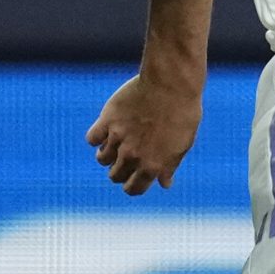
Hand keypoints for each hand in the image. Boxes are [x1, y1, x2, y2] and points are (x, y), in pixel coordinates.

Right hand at [88, 74, 202, 193]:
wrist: (171, 84)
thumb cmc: (182, 113)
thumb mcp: (183, 144)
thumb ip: (170, 166)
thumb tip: (164, 184)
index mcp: (152, 166)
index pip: (133, 189)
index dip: (132, 186)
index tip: (133, 179)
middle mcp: (132, 156)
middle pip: (115, 176)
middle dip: (120, 171)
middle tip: (126, 158)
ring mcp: (118, 138)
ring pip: (102, 159)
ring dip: (107, 155)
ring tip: (116, 143)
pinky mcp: (107, 120)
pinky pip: (92, 139)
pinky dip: (96, 137)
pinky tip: (106, 130)